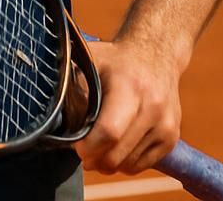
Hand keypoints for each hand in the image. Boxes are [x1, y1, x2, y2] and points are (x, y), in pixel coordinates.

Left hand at [73, 37, 184, 174]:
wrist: (157, 55)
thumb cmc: (115, 60)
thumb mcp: (90, 61)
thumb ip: (71, 82)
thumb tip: (50, 111)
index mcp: (128, 86)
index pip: (109, 131)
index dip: (87, 147)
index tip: (76, 146)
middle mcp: (152, 107)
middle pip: (116, 155)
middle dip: (93, 160)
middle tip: (82, 152)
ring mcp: (165, 124)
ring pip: (128, 165)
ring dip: (108, 162)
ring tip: (99, 145)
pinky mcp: (172, 137)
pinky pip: (142, 166)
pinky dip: (125, 163)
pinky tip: (117, 145)